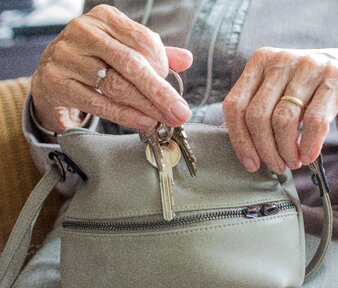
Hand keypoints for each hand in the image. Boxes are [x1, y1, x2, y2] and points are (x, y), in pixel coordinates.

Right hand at [31, 4, 192, 132]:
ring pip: (116, 85)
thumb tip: (186, 59)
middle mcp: (84, 32)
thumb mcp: (125, 49)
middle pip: (131, 64)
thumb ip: (155, 53)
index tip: (172, 85)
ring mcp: (67, 57)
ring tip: (164, 119)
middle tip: (180, 112)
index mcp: (105, 19)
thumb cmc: (96, 58)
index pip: (143, 40)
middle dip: (160, 92)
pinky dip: (125, 115)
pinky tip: (143, 121)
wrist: (53, 72)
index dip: (162, 65)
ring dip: (146, 106)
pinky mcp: (57, 82)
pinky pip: (98, 103)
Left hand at [223, 47, 337, 172]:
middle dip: (265, 149)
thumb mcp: (278, 90)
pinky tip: (308, 156)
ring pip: (284, 120)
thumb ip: (256, 108)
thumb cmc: (307, 89)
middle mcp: (281, 60)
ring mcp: (309, 66)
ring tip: (293, 162)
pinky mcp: (334, 79)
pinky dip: (309, 145)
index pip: (236, 105)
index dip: (239, 139)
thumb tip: (239, 145)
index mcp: (260, 61)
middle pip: (258, 116)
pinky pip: (314, 121)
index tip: (250, 163)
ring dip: (286, 150)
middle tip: (276, 166)